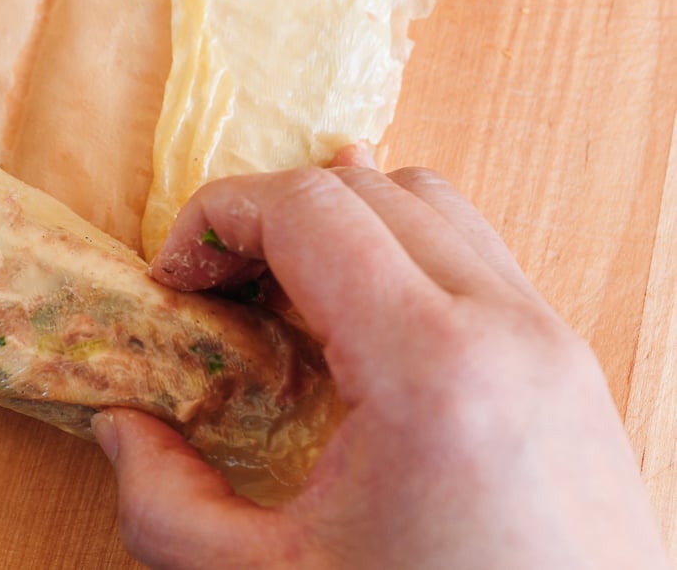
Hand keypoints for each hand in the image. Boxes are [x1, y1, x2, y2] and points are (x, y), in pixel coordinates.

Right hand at [93, 151, 667, 568]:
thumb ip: (168, 505)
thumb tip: (123, 429)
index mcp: (431, 369)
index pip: (309, 208)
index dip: (217, 216)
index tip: (174, 276)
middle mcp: (506, 332)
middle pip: (364, 187)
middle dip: (267, 215)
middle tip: (213, 285)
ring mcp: (551, 343)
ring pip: (430, 203)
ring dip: (341, 225)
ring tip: (284, 297)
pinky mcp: (570, 369)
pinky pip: (477, 256)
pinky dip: (402, 255)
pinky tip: (358, 321)